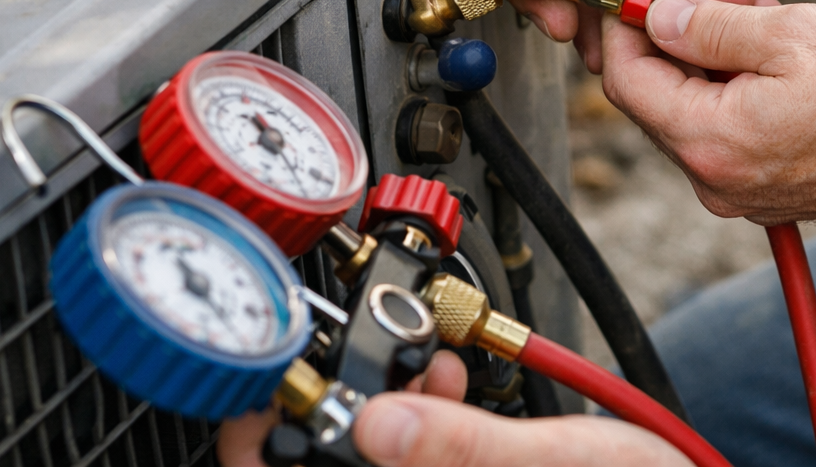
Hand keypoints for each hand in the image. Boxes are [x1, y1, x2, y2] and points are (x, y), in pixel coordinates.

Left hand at [217, 350, 685, 466]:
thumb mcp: (555, 461)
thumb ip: (461, 446)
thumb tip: (375, 419)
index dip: (261, 444)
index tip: (262, 389)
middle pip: (325, 463)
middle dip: (341, 406)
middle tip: (371, 358)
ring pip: (370, 452)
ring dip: (382, 404)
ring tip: (429, 362)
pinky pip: (411, 453)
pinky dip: (417, 415)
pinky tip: (448, 380)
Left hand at [601, 0, 815, 222]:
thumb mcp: (788, 33)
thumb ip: (706, 27)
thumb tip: (653, 18)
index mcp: (713, 142)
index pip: (627, 80)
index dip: (625, 23)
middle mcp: (719, 182)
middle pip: (658, 98)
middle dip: (672, 33)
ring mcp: (747, 194)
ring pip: (696, 111)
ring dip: (709, 54)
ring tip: (753, 6)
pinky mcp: (774, 192)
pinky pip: (731, 133)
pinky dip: (736, 86)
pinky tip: (773, 48)